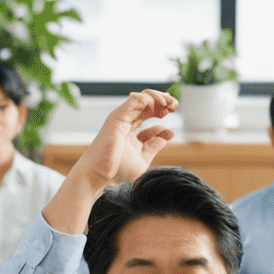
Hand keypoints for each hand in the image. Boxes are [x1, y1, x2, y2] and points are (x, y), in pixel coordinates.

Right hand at [45, 90, 176, 240]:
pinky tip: (157, 105)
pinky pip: (134, 100)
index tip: (173, 112)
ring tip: (169, 104)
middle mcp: (126, 122)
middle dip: (163, 100)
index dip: (162, 110)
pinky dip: (147, 99)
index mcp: (131, 131)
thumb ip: (154, 146)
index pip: (149, 113)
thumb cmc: (116, 172)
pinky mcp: (118, 117)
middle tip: (174, 105)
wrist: (99, 176)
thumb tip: (168, 134)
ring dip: (158, 97)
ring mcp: (122, 118)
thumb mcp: (143, 159)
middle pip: (147, 103)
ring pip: (142, 98)